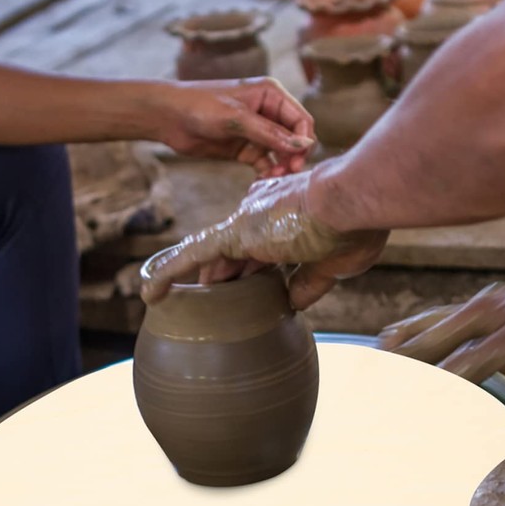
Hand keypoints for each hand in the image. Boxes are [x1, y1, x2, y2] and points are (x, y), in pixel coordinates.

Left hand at [139, 166, 388, 307]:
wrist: (352, 202)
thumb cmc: (355, 228)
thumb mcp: (334, 265)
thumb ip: (310, 283)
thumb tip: (293, 303)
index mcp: (289, 222)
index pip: (265, 252)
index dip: (254, 273)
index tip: (251, 291)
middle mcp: (264, 218)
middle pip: (235, 255)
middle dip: (221, 279)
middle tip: (206, 300)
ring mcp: (247, 225)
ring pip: (209, 255)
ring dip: (190, 278)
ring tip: (162, 298)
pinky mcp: (235, 234)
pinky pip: (192, 256)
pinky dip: (170, 274)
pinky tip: (150, 294)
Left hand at [158, 77, 315, 176]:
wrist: (169, 117)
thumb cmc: (200, 106)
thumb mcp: (237, 118)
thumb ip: (270, 133)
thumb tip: (303, 145)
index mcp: (271, 95)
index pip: (300, 119)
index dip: (303, 140)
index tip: (297, 160)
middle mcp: (268, 112)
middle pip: (294, 138)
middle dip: (294, 156)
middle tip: (287, 174)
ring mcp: (257, 132)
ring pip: (281, 153)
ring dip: (281, 166)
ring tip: (273, 178)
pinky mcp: (245, 148)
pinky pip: (265, 162)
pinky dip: (267, 172)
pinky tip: (262, 182)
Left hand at [378, 278, 504, 382]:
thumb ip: (499, 341)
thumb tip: (472, 363)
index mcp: (491, 303)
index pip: (433, 319)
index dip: (403, 334)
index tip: (376, 349)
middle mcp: (489, 306)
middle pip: (427, 331)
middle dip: (395, 351)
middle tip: (364, 371)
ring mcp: (500, 322)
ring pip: (439, 346)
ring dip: (408, 367)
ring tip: (379, 385)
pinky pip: (468, 365)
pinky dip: (441, 380)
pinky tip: (422, 394)